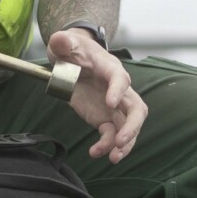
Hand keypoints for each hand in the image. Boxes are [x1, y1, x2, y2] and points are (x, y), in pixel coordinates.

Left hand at [47, 28, 145, 163]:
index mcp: (109, 68)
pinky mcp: (104, 116)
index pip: (120, 78)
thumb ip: (63, 41)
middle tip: (120, 140)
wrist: (73, 57)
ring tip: (113, 157)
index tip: (110, 103)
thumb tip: (59, 40)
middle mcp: (117, 88)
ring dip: (125, 143)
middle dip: (132, 126)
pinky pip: (111, 134)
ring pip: (129, 125)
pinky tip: (94, 152)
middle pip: (136, 107)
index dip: (118, 90)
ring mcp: (113, 105)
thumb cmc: (72, 49)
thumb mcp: (64, 43)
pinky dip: (106, 145)